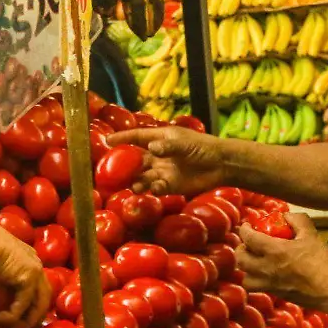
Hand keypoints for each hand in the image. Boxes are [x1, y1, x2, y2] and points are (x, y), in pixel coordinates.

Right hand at [0, 218, 51, 327]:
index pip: (35, 284)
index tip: (17, 316)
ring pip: (40, 302)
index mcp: (26, 258)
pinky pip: (24, 303)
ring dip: (28, 320)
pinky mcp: (29, 277)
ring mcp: (35, 269)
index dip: (30, 302)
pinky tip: (1, 319)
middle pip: (43, 294)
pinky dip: (13, 316)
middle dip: (34, 314)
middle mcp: (34, 262)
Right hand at [107, 127, 227, 194]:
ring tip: (135, 185)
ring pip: (142, 176)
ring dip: (137, 181)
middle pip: (135, 160)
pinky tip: (156, 188)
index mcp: (159, 140)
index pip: (136, 137)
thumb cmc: (203, 147)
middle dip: (124, 165)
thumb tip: (152, 150)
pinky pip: (155, 188)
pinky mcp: (170, 185)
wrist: (221, 164)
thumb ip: (168, 146)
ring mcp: (162, 171)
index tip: (106, 140)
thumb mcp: (185, 143)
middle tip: (112, 172)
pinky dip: (153, 189)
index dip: (122, 138)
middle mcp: (157, 156)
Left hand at [236, 213, 327, 307]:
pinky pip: (257, 287)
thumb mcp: (311, 234)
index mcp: (274, 251)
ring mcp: (270, 284)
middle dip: (241, 248)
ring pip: (245, 277)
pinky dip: (255, 279)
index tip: (247, 225)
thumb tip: (286, 215)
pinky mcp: (276, 294)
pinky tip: (266, 272)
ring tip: (254, 260)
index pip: (248, 238)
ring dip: (246, 267)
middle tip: (249, 242)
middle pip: (241, 258)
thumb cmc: (322, 262)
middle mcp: (266, 269)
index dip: (244, 229)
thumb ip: (297, 220)